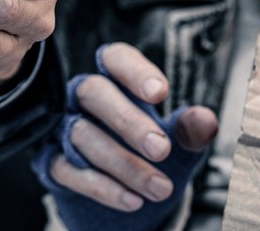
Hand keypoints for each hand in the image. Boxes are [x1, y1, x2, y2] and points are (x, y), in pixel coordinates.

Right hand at [34, 43, 217, 230]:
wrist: (129, 194)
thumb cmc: (150, 153)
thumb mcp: (176, 142)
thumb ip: (188, 129)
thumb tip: (206, 120)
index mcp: (115, 80)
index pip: (115, 59)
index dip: (134, 71)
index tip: (161, 94)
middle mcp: (83, 99)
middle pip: (94, 92)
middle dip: (128, 120)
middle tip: (161, 149)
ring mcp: (64, 128)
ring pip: (83, 135)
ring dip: (124, 164)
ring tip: (160, 188)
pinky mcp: (53, 162)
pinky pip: (68, 169)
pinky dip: (103, 187)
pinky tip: (133, 200)